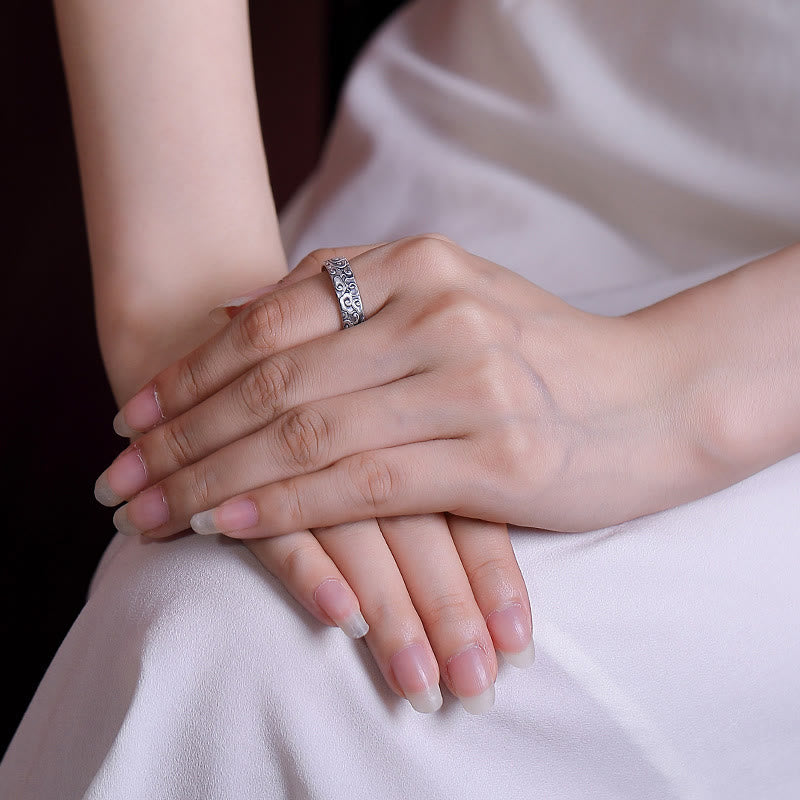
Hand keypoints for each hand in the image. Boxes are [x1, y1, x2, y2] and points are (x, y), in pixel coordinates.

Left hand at [98, 234, 691, 536]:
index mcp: (420, 263)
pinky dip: (286, 505)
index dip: (192, 371)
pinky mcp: (491, 456)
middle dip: (183, 432)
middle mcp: (437, 311)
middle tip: (118, 472)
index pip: (272, 319)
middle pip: (275, 378)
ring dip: (216, 476)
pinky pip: (361, 481)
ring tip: (151, 508)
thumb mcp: (452, 297)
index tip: (136, 414)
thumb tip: (238, 315)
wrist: (660, 396)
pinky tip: (229, 524)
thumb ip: (353, 297)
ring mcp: (466, 381)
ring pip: (306, 432)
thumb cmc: (546, 354)